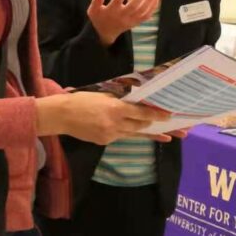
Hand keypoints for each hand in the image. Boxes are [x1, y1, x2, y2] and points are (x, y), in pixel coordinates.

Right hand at [35, 92, 170, 144]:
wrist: (61, 115)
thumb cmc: (81, 100)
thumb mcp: (102, 94)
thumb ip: (119, 98)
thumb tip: (135, 99)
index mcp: (115, 108)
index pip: (141, 112)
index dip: (157, 114)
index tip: (169, 116)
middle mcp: (115, 123)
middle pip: (141, 126)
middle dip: (156, 126)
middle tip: (174, 127)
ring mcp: (110, 135)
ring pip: (134, 133)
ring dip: (149, 133)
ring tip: (166, 137)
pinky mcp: (104, 141)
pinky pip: (121, 136)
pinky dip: (127, 132)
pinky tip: (133, 131)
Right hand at [87, 0, 159, 46]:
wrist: (105, 34)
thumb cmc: (99, 18)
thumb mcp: (93, 11)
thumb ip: (95, 3)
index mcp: (111, 12)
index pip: (117, 1)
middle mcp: (122, 16)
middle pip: (133, 6)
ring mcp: (130, 21)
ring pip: (142, 10)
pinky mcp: (135, 23)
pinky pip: (145, 16)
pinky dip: (152, 8)